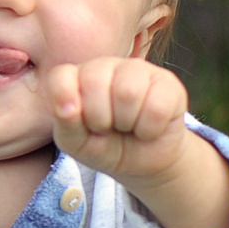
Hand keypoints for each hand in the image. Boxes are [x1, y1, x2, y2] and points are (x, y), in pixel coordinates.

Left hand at [46, 58, 228, 227]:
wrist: (143, 161)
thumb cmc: (105, 146)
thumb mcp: (76, 143)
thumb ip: (65, 124)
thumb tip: (66, 109)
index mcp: (78, 76)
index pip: (61, 77)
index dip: (66, 105)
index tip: (77, 124)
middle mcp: (106, 66)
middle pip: (95, 82)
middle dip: (99, 119)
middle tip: (107, 128)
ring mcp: (138, 69)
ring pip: (127, 92)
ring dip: (126, 123)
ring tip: (128, 126)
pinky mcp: (168, 83)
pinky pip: (156, 108)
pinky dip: (149, 130)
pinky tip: (148, 128)